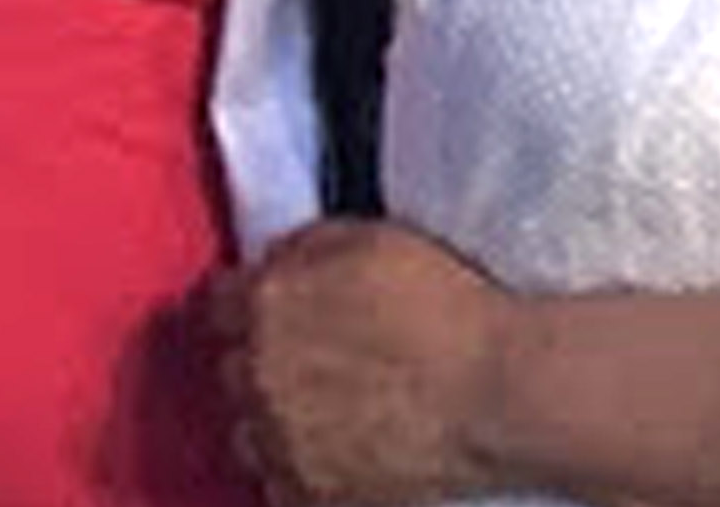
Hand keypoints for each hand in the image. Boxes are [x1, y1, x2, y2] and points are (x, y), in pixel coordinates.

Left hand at [208, 218, 506, 503]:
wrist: (498, 390)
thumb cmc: (447, 308)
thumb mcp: (367, 238)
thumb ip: (300, 249)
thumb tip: (272, 263)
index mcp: (266, 303)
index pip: (221, 304)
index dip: (248, 307)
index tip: (268, 315)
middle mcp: (260, 374)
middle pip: (232, 371)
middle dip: (261, 365)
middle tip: (310, 366)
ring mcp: (282, 440)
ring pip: (247, 435)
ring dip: (273, 425)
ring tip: (321, 418)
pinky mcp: (311, 493)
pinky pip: (278, 488)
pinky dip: (298, 476)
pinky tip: (336, 459)